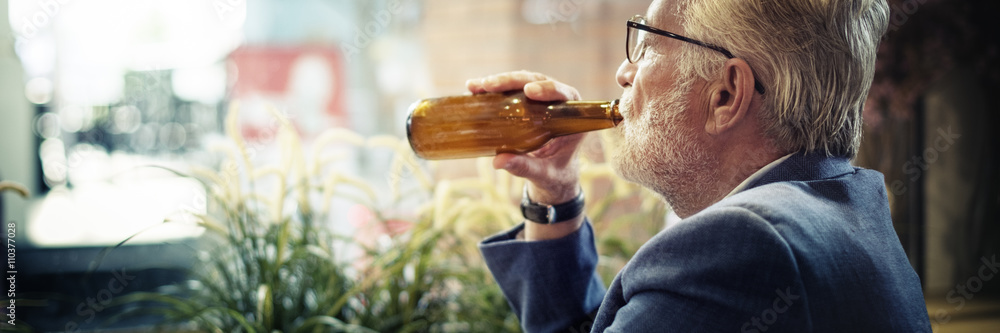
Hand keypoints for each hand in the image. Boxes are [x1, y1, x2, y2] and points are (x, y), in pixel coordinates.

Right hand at [466, 71, 586, 239]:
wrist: (552, 178)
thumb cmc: (555, 176)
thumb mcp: (543, 174)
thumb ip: (525, 167)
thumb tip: (498, 161)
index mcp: (572, 119)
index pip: (565, 95)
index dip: (548, 89)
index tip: (529, 91)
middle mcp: (558, 104)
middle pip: (538, 82)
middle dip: (512, 81)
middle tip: (489, 85)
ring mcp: (541, 102)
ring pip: (522, 82)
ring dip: (499, 81)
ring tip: (476, 86)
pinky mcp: (526, 104)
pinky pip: (511, 91)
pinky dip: (493, 90)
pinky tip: (474, 88)